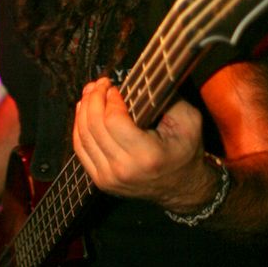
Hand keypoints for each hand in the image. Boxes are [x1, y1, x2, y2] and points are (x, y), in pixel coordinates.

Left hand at [73, 77, 213, 207]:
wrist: (181, 188)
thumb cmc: (185, 152)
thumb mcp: (189, 121)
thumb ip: (167, 98)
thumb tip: (143, 78)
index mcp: (148, 155)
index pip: (114, 121)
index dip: (109, 99)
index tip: (114, 86)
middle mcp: (125, 169)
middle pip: (95, 126)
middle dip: (94, 98)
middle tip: (100, 83)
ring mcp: (109, 178)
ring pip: (84, 137)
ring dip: (84, 109)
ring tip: (90, 92)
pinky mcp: (101, 181)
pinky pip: (81, 149)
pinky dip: (78, 127)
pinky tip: (83, 110)